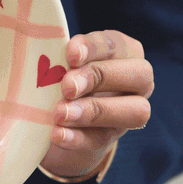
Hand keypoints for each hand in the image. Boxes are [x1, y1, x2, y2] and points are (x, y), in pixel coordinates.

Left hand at [39, 30, 153, 178]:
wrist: (51, 118)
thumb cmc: (56, 75)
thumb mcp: (57, 62)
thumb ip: (57, 57)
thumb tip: (42, 52)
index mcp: (125, 52)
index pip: (118, 44)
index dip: (95, 48)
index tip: (70, 55)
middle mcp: (137, 81)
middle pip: (140, 75)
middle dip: (100, 77)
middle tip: (67, 86)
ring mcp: (129, 111)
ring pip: (133, 111)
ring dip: (94, 111)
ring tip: (60, 114)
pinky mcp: (110, 137)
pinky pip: (101, 139)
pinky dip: (78, 137)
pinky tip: (57, 134)